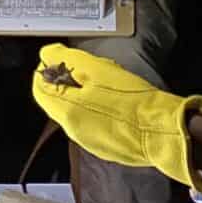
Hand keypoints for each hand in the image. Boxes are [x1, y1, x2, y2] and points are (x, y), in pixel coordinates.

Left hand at [31, 43, 201, 187]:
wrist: (161, 130)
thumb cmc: (132, 99)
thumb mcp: (98, 69)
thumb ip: (68, 60)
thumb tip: (47, 54)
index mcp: (67, 112)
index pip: (40, 90)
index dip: (47, 71)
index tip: (60, 61)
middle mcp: (73, 130)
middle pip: (56, 102)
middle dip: (66, 83)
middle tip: (87, 69)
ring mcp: (89, 141)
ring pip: (74, 113)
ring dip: (81, 97)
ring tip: (104, 84)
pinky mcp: (105, 148)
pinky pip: (91, 124)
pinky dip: (95, 111)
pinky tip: (114, 103)